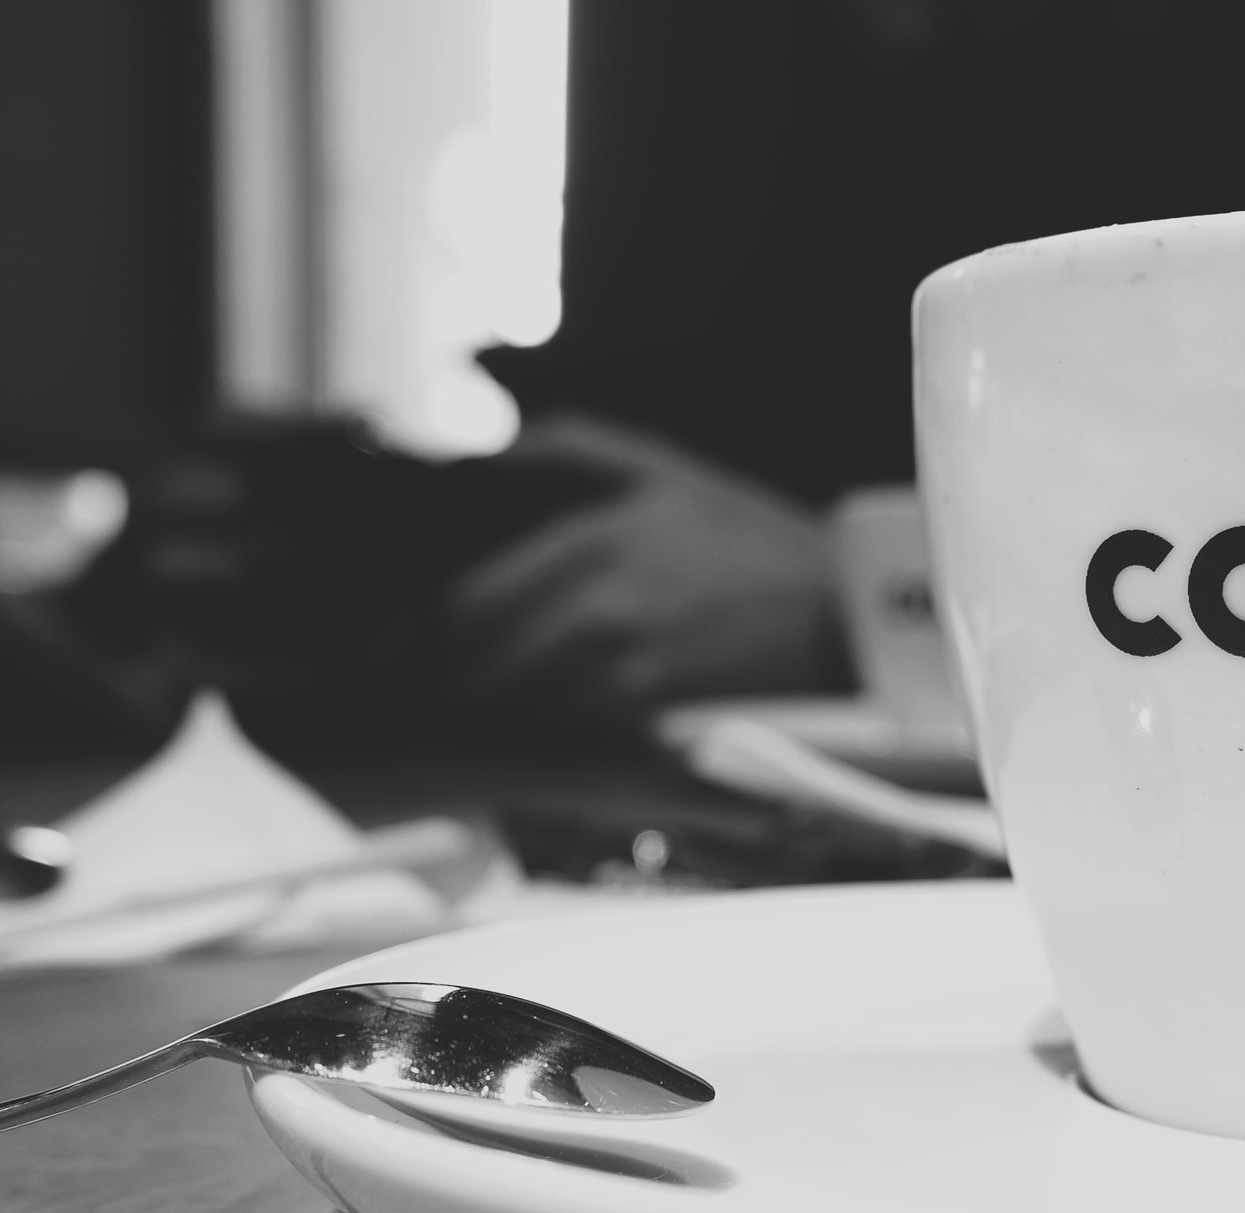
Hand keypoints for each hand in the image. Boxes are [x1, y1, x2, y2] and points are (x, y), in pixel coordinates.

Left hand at [445, 414, 843, 718]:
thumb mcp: (663, 468)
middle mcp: (598, 605)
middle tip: (416, 684)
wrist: (843, 612)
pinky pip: (567, 733)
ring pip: (516, 704)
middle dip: (442, 675)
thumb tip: (490, 457)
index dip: (420, 628)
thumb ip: (570, 447)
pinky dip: (539, 731)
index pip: (467, 599)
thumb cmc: (752, 539)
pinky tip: (530, 727)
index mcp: (592, 537)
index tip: (400, 638)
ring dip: (486, 710)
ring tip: (463, 709)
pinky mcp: (654, 715)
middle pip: (479, 661)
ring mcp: (625, 666)